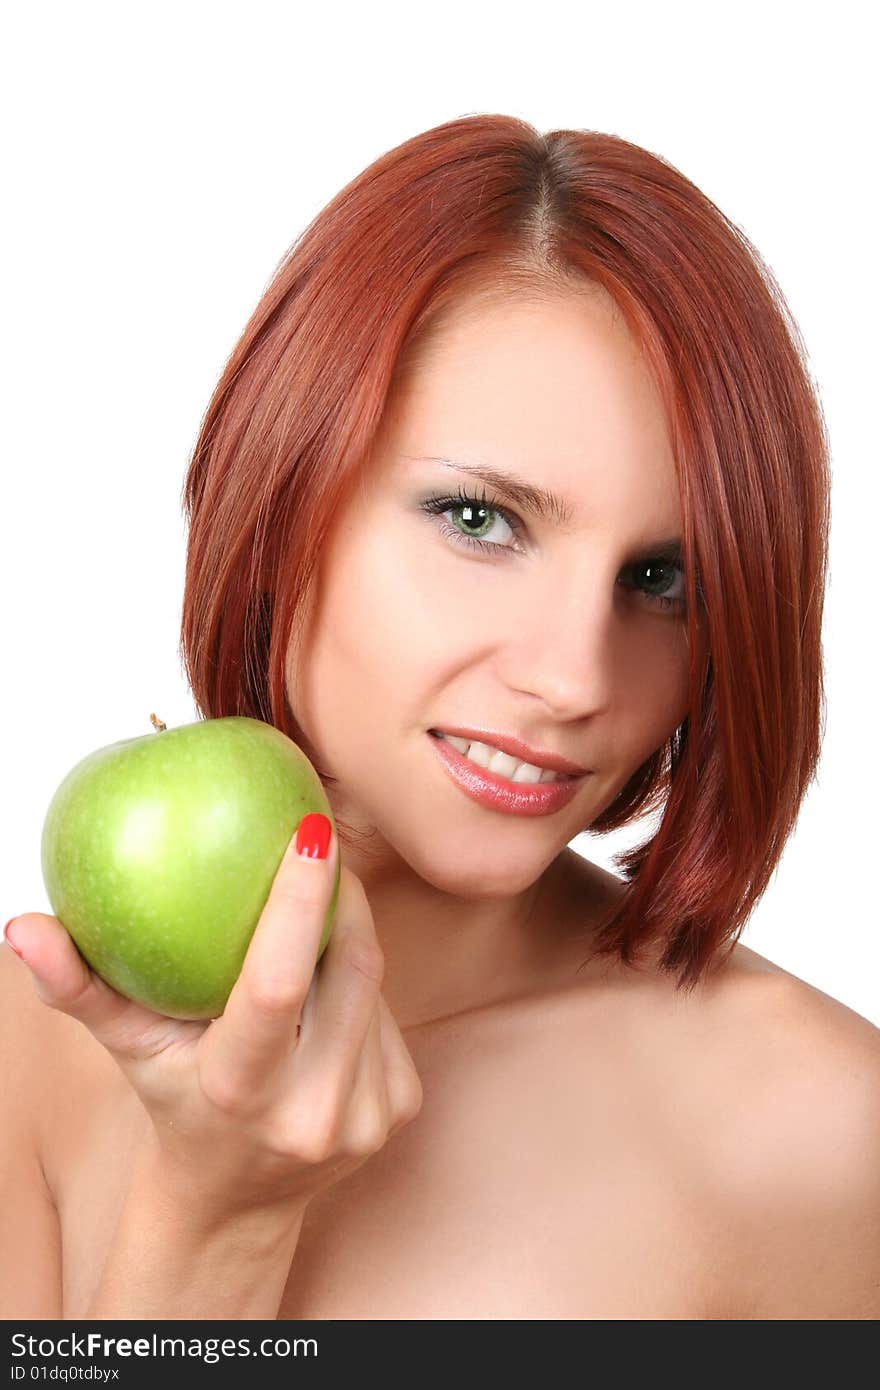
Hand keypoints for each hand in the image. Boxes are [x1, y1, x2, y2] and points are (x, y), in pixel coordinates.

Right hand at [5, 816, 422, 1219]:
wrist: (235, 1200)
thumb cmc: (175, 1102)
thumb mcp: (128, 1048)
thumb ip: (78, 987)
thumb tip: (23, 925)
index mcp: (242, 1089)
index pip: (279, 980)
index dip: (300, 901)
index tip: (310, 828)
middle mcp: (313, 1110)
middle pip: (352, 969)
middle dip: (343, 897)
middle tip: (318, 847)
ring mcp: (364, 1117)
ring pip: (378, 987)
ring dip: (352, 938)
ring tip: (322, 907)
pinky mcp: (397, 1110)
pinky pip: (391, 1017)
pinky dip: (365, 986)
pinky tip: (334, 975)